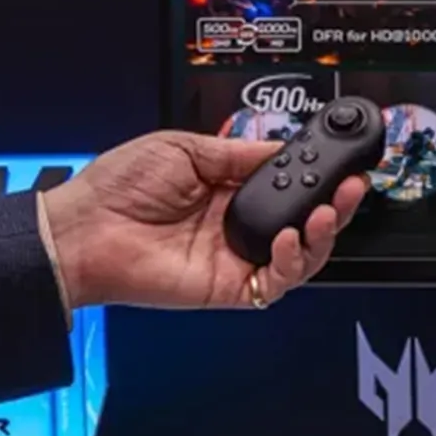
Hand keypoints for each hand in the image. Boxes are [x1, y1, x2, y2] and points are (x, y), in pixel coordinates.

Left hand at [40, 131, 367, 309]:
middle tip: (351, 188)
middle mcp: (236, 225)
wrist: (83, 231)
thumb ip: (237, 153)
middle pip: (305, 221)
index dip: (318, 177)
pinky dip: (291, 262)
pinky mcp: (229, 287)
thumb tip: (280, 148)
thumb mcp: (183, 149)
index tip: (340, 162)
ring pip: (301, 254)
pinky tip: (286, 239)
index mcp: (227, 189)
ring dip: (323, 234)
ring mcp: (235, 258)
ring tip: (327, 214)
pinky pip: (276, 282)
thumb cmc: (116, 189)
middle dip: (336, 204)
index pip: (288, 185)